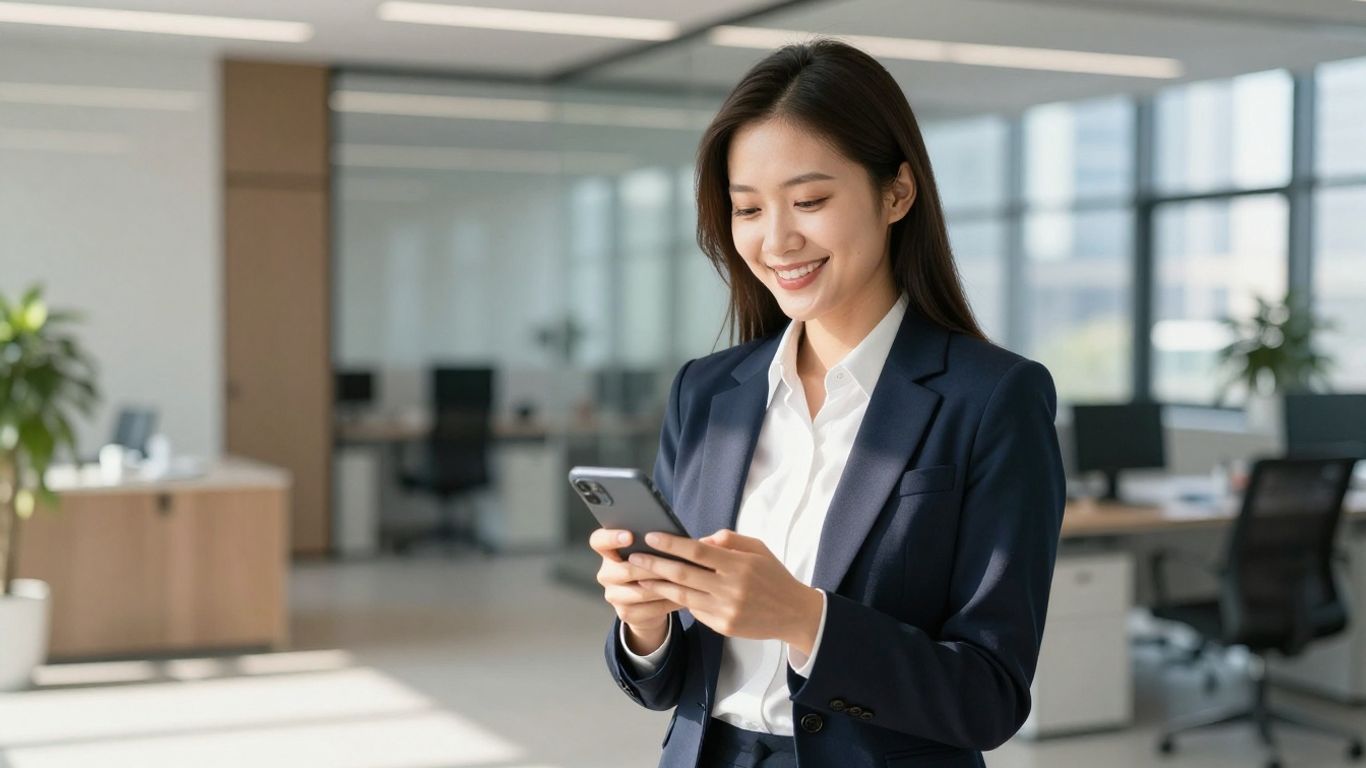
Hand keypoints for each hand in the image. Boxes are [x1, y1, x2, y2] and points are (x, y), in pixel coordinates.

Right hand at [589, 528, 682, 653]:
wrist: (648, 603)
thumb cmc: (651, 568)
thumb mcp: (648, 552)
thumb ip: (653, 543)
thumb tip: (673, 534)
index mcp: (608, 552)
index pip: (599, 541)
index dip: (611, 537)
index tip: (630, 536)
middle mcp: (606, 574)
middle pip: (624, 570)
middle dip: (651, 566)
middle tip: (672, 561)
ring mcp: (613, 595)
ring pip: (640, 591)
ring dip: (663, 586)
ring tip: (684, 580)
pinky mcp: (625, 613)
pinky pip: (650, 608)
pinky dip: (669, 601)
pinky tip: (685, 596)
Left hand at [629, 529, 823, 654]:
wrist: (794, 614)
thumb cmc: (773, 576)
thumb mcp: (758, 549)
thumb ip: (728, 541)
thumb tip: (698, 541)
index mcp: (739, 565)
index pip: (698, 552)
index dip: (672, 544)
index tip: (651, 536)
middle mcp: (731, 588)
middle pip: (683, 575)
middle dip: (655, 565)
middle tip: (634, 557)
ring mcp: (726, 610)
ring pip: (683, 596)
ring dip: (658, 586)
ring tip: (640, 577)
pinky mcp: (723, 627)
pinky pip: (695, 611)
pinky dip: (679, 600)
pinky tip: (665, 592)